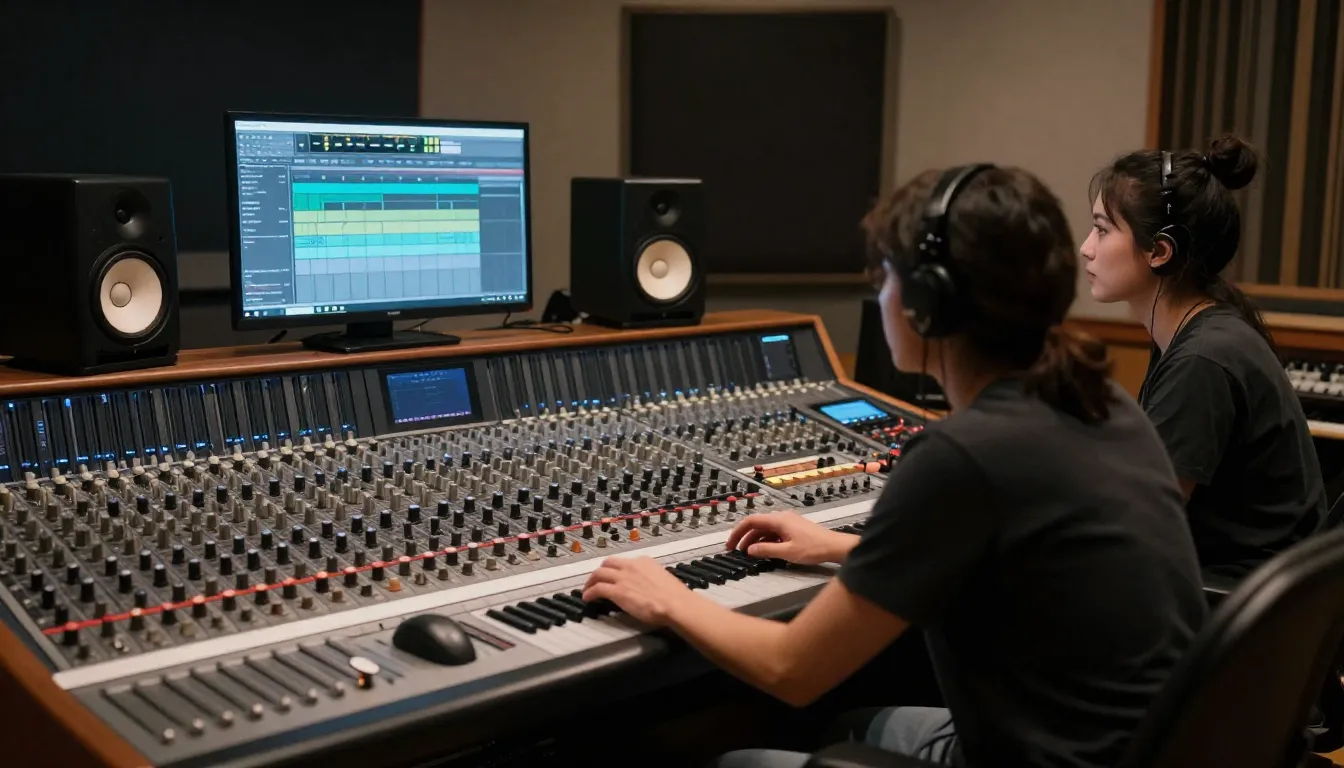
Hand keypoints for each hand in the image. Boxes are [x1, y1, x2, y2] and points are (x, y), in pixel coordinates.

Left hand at [582, 556, 696, 626]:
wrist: (675, 603)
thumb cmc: (674, 596)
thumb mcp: (662, 578)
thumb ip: (651, 578)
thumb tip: (648, 586)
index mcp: (644, 561)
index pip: (624, 562)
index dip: (616, 569)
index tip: (614, 575)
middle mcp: (631, 566)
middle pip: (608, 563)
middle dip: (600, 571)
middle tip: (596, 579)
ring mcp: (623, 578)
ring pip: (599, 573)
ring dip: (591, 581)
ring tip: (587, 589)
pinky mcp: (617, 591)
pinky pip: (597, 589)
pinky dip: (590, 592)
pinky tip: (587, 598)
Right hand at [724, 510, 853, 564]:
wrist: (834, 546)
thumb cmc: (814, 548)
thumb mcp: (787, 552)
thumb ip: (766, 550)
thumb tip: (750, 550)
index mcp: (778, 520)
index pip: (751, 521)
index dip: (738, 532)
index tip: (730, 543)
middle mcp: (782, 518)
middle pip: (757, 525)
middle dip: (744, 537)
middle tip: (735, 550)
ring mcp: (788, 523)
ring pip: (765, 529)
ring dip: (755, 540)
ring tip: (748, 554)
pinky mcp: (794, 529)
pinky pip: (774, 532)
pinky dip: (766, 541)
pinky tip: (765, 551)